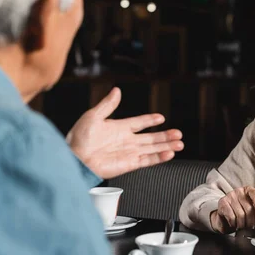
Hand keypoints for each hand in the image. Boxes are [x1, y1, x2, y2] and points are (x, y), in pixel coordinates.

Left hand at [66, 87, 183, 178]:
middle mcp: (126, 140)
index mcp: (119, 128)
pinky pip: (148, 160)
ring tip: (180, 143)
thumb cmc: (78, 138)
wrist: (75, 158)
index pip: (139, 122)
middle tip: (178, 134)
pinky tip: (169, 154)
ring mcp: (129, 153)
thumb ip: (108, 105)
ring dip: (167, 146)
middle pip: (151, 138)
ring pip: (153, 149)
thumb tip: (116, 90)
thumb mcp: (93, 116)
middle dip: (166, 136)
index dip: (150, 120)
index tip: (161, 118)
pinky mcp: (129, 164)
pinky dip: (159, 158)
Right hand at [210, 186, 254, 233]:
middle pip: (249, 209)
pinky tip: (234, 223)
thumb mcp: (252, 208)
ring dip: (242, 224)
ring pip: (240, 215)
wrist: (224, 214)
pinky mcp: (222, 202)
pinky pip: (231, 217)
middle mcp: (239, 191)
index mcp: (249, 190)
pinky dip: (234, 224)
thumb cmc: (241, 211)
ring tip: (241, 224)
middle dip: (250, 221)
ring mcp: (230, 196)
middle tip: (249, 224)